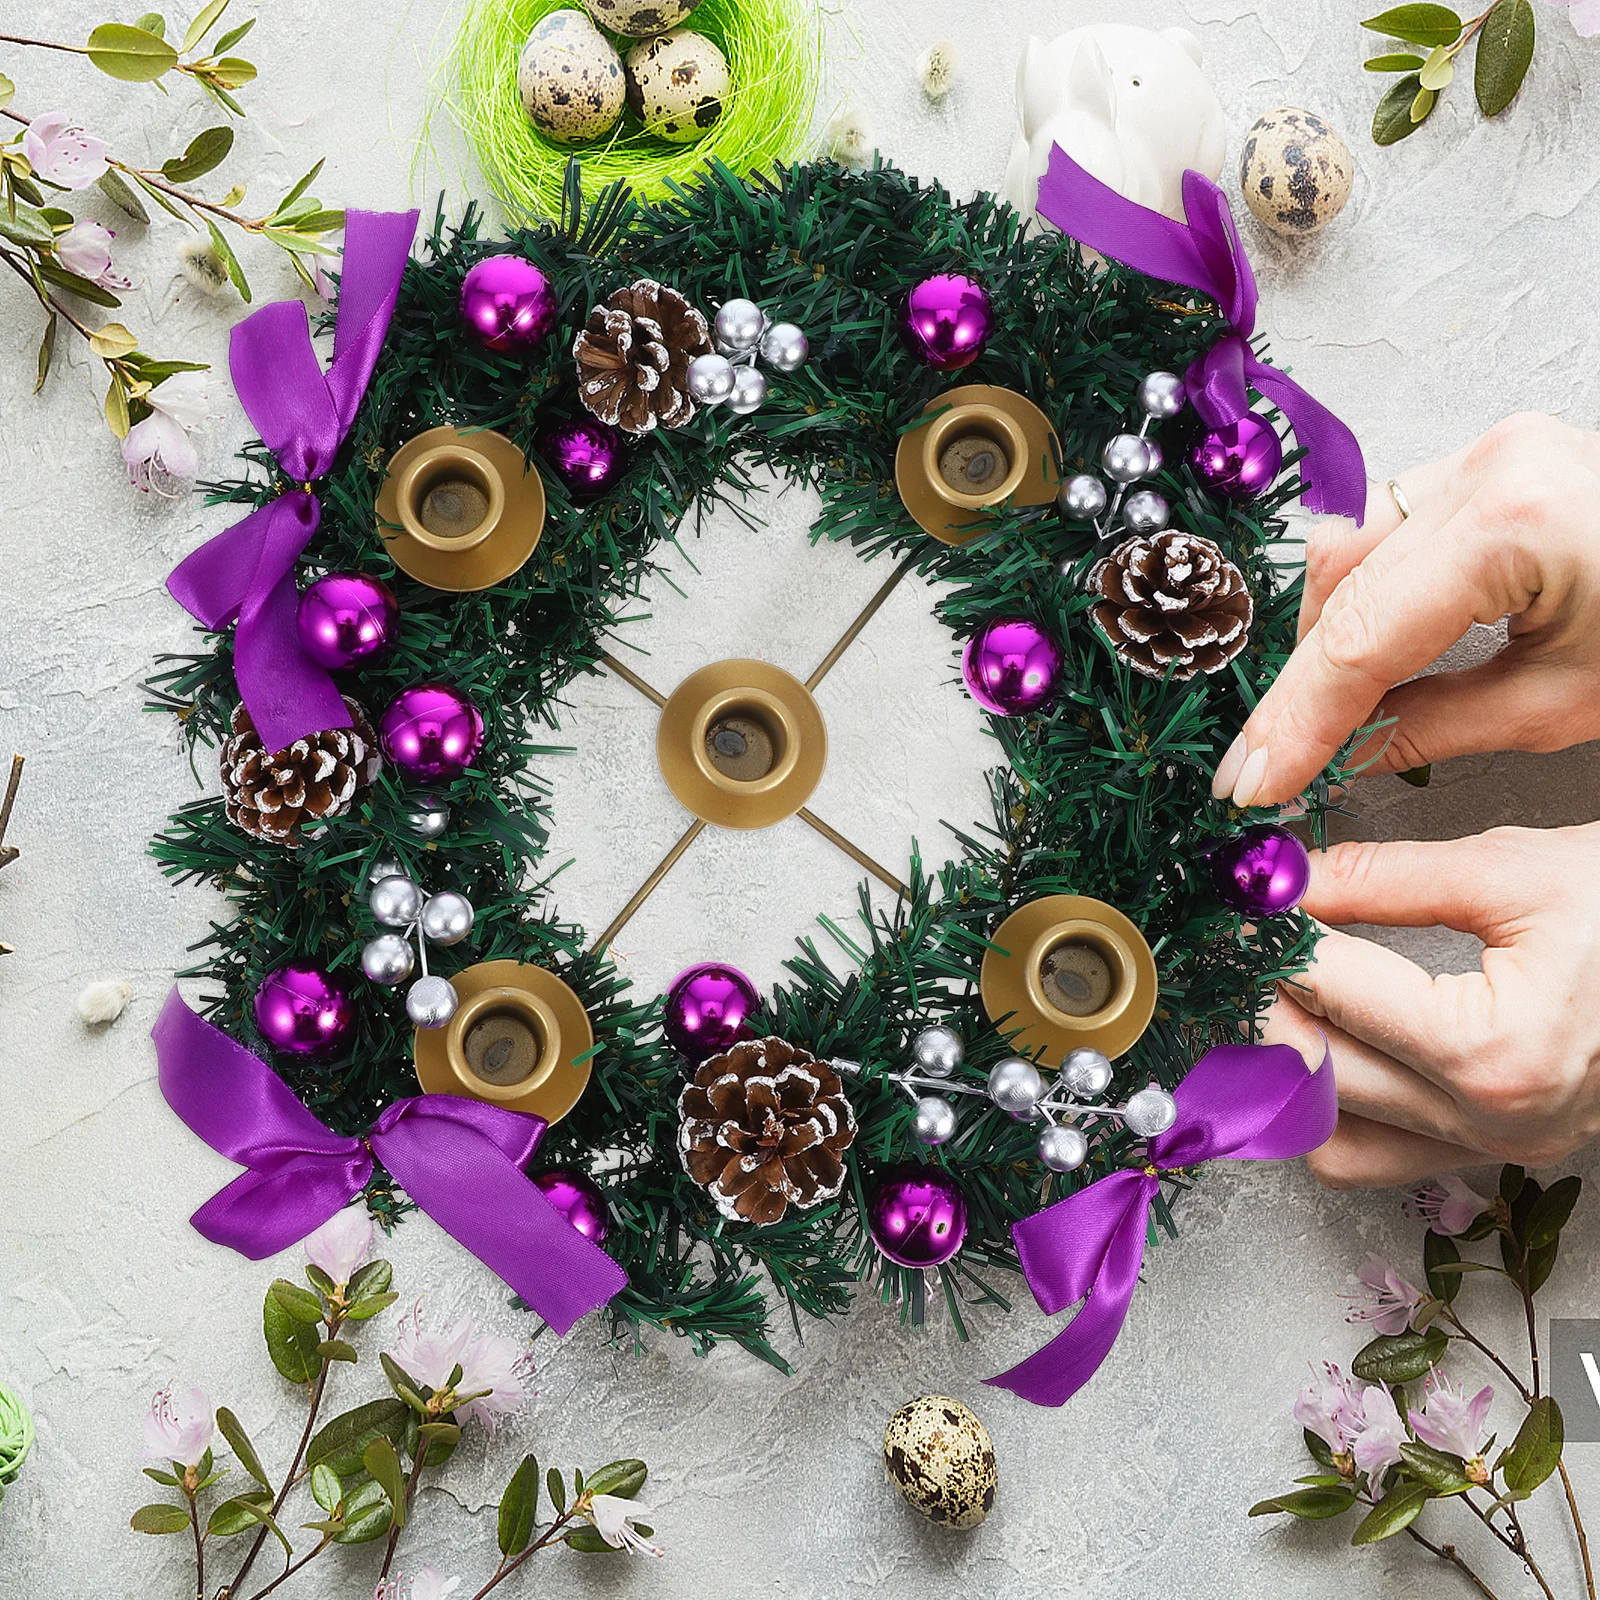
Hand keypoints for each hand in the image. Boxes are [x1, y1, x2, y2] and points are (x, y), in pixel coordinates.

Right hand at [1212, 413, 1599, 808]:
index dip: (1294, 724)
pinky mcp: (1490, 463)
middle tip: (1268, 767)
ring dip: (1324, 639)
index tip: (1251, 785)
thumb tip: (1335, 759)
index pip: (1359, 639)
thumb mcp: (1563, 704)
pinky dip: (1364, 598)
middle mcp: (1484, 465)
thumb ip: (1429, 728)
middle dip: (1299, 688)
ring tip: (1318, 720)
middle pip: (1338, 588)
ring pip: (1349, 551)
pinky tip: (1362, 658)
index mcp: (1510, 520)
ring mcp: (1486, 452)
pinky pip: (1388, 529)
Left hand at [1262, 824, 1599, 1186]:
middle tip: (1239, 938)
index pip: (1329, 986)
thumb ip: (1385, 876)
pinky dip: (1328, 1110)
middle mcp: (1493, 1120)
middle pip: (1311, 1069)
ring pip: (1325, 1133)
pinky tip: (1320, 1047)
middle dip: (1257, 994)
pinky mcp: (1499, 1153)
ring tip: (1273, 987)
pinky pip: (1372, 1159)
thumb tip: (1284, 876)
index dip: (1265, 932)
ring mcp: (1497, 1149)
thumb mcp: (1514, 871)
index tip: (1233, 895)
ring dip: (1281, 1060)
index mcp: (1497, 1049)